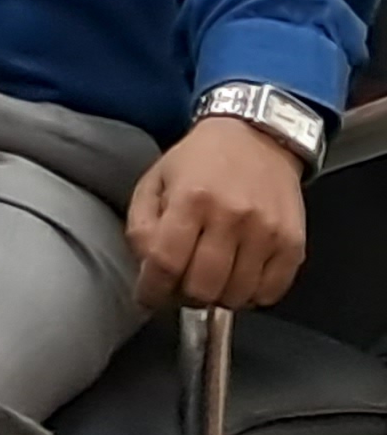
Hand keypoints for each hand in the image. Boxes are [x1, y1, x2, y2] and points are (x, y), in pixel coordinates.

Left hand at [127, 115, 309, 310]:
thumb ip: (142, 223)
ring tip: (209, 277)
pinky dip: (250, 294)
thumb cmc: (202, 159)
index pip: (166, 262)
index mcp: (191, 198)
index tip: (148, 296)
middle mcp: (231, 217)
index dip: (152, 289)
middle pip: (203, 287)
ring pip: (236, 295)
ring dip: (217, 296)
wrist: (257, 138)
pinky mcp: (292, 244)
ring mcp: (266, 233)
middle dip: (184, 295)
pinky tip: (237, 276)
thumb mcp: (156, 179)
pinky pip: (270, 292)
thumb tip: (146, 268)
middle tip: (180, 285)